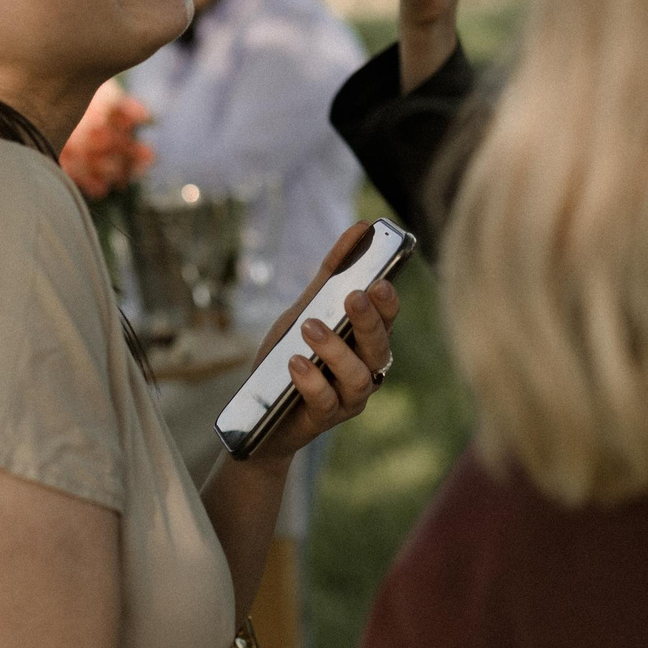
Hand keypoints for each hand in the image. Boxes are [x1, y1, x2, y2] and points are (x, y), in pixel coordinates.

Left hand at [245, 222, 401, 463]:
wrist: (260, 412)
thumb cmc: (290, 356)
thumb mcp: (305, 310)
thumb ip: (331, 274)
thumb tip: (360, 229)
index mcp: (365, 340)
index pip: (387, 319)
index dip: (387, 302)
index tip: (379, 283)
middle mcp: (366, 369)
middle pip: (379, 347)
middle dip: (368, 321)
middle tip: (354, 298)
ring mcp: (350, 398)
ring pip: (358, 377)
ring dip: (335, 350)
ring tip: (310, 328)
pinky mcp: (327, 419)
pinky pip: (326, 401)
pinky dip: (312, 381)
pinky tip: (295, 363)